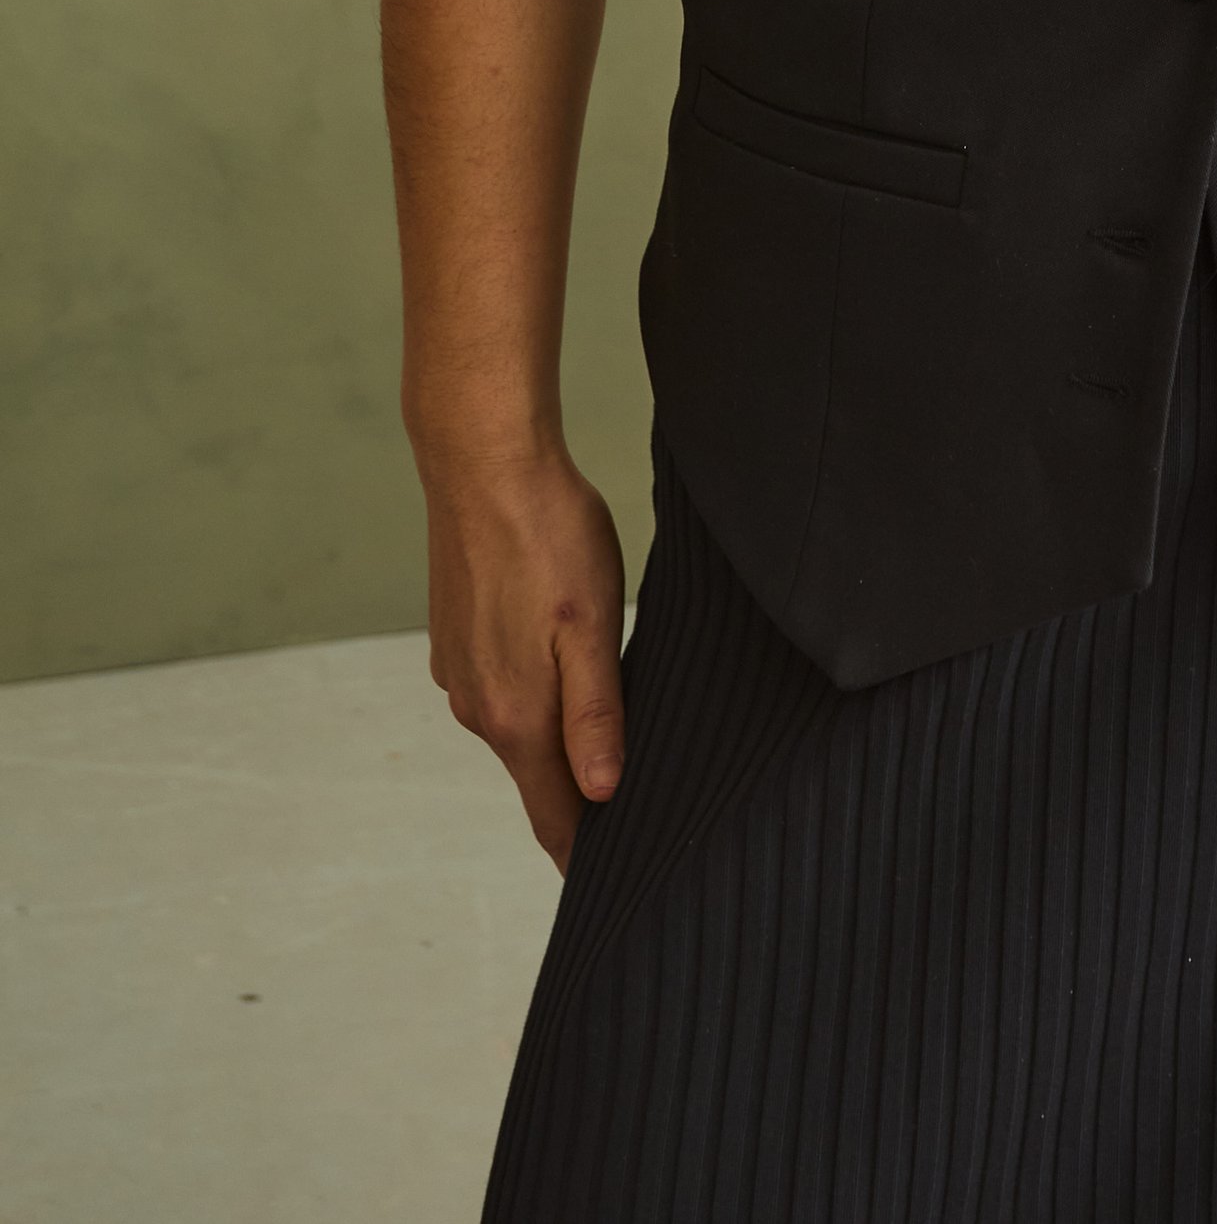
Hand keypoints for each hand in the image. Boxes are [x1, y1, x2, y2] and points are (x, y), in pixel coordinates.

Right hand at [423, 445, 626, 868]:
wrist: (482, 461)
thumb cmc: (549, 535)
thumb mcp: (592, 624)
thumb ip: (594, 714)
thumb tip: (601, 796)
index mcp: (514, 716)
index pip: (553, 813)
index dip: (585, 850)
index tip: (619, 883)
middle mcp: (476, 707)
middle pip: (537, 774)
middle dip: (580, 794)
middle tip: (634, 810)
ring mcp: (458, 671)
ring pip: (518, 726)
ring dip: (555, 737)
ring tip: (608, 738)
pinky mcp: (454, 638)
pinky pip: (500, 686)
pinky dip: (531, 692)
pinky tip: (561, 664)